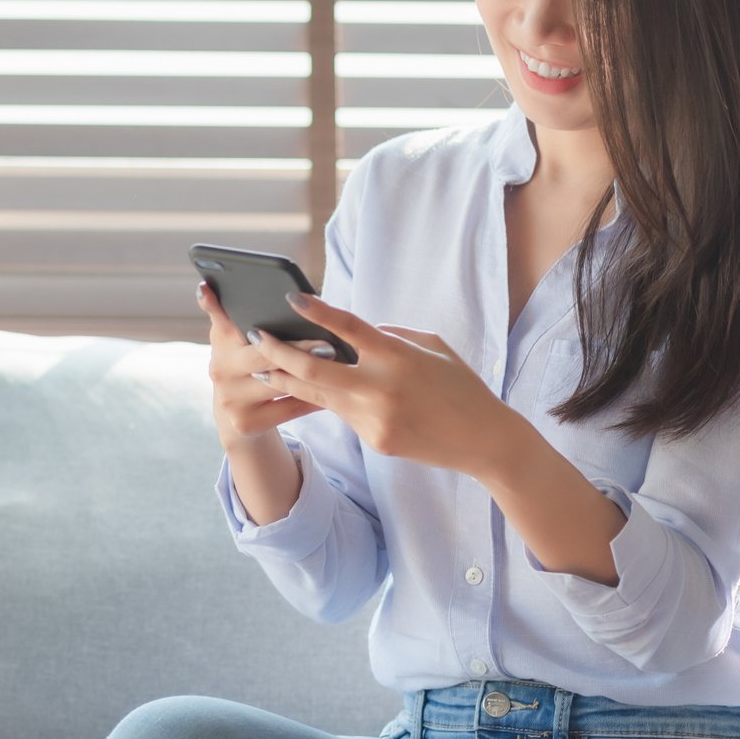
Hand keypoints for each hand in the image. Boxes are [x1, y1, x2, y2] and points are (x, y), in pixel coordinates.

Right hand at [197, 280, 324, 443]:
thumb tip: (282, 296)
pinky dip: (310, 401)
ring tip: (339, 370)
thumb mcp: (242, 342)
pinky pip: (286, 409)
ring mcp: (230, 398)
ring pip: (277, 385)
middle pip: (261, 356)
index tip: (207, 288)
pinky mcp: (244, 422)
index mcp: (221, 341)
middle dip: (296, 349)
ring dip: (309, 377)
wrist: (239, 418)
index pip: (218, 318)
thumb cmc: (251, 368)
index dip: (210, 304)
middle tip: (327, 345)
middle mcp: (220, 369)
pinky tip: (333, 394)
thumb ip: (248, 319)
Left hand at [244, 291, 516, 478]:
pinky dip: (327, 401)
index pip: (349, 328)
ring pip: (318, 396)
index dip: (317, 312)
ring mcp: (375, 417)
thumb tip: (355, 332)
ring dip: (288, 380)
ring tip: (262, 367)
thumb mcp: (433, 348)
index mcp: (398, 356)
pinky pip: (343, 415)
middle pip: (313, 369)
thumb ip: (391, 336)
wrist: (484, 440)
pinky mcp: (374, 440)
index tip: (291, 298)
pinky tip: (306, 392)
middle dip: (278, 352)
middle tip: (254, 337)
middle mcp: (381, 387)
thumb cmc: (461, 385)